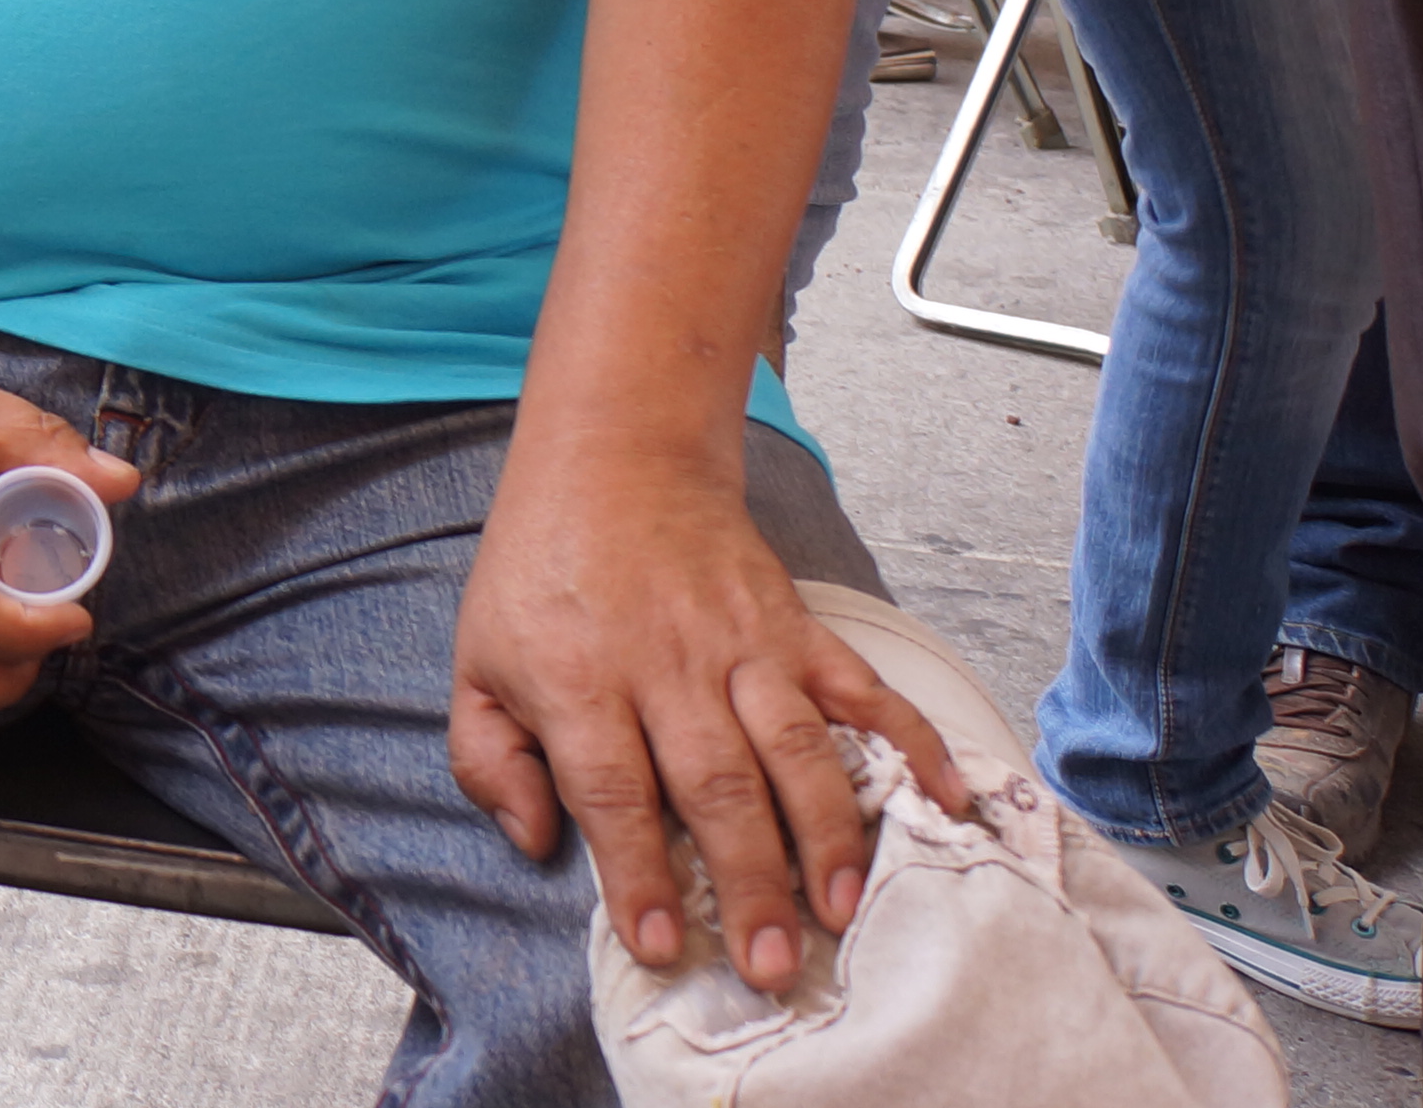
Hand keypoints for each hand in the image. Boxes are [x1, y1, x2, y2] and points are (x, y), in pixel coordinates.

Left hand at [449, 440, 963, 1000]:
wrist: (614, 459)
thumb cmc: (540, 573)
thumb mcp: (476, 661)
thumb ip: (489, 758)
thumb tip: (535, 842)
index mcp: (578, 680)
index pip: (613, 793)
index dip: (638, 874)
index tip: (664, 946)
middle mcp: (666, 666)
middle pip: (716, 786)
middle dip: (748, 883)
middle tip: (774, 964)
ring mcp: (741, 644)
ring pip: (794, 748)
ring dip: (825, 834)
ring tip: (842, 909)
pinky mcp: (796, 626)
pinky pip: (864, 690)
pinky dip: (913, 744)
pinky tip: (945, 802)